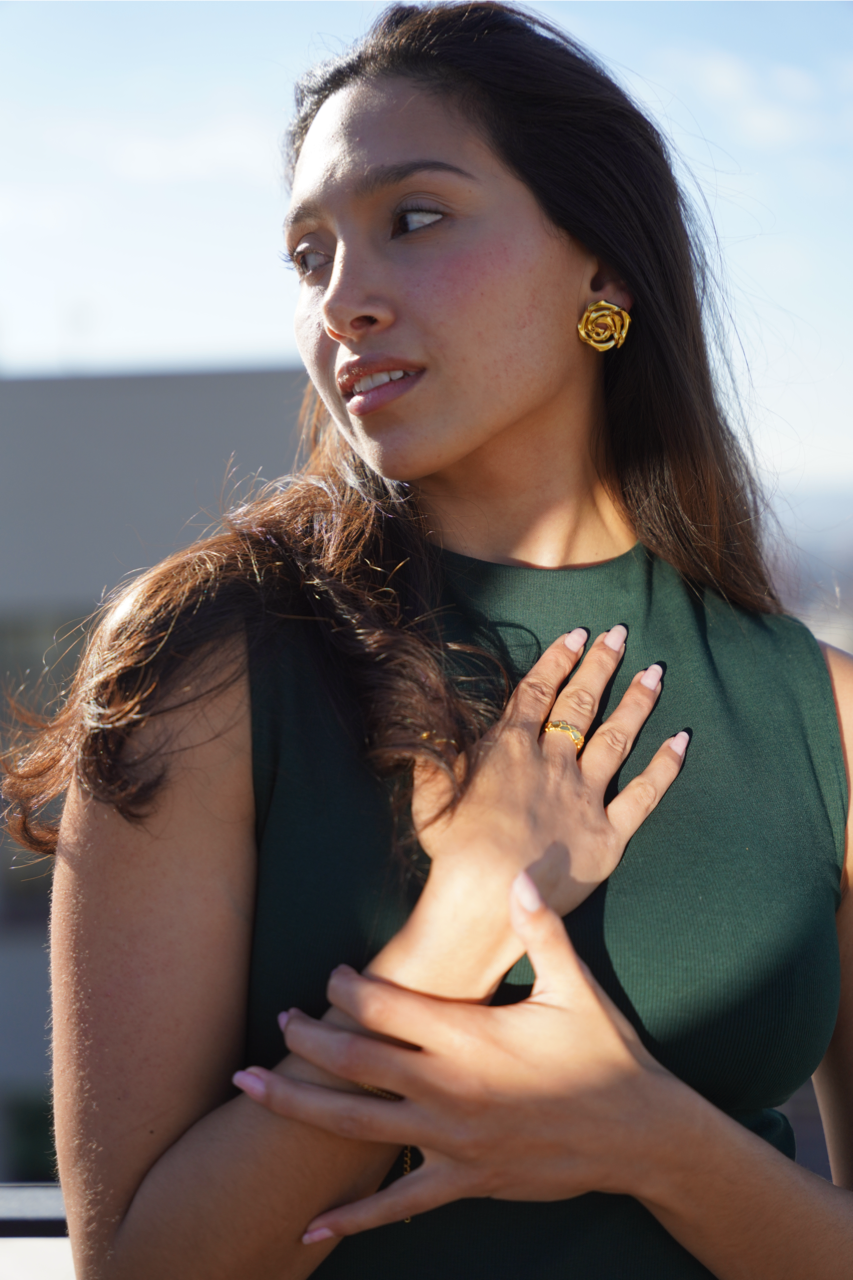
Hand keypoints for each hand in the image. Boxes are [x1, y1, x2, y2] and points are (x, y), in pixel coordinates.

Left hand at [233, 873, 676, 1241]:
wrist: (640, 1135)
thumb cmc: (606, 1053)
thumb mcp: (576, 986)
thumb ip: (542, 929)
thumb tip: (521, 875)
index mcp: (470, 1037)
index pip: (387, 1006)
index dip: (348, 988)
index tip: (330, 976)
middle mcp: (451, 1089)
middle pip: (357, 1062)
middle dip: (310, 1039)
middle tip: (281, 1020)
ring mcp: (452, 1141)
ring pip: (357, 1126)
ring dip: (298, 1106)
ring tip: (250, 1090)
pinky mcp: (463, 1181)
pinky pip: (396, 1204)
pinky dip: (350, 1216)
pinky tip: (306, 1226)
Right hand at [412, 625, 687, 919]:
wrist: (488, 895)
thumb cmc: (451, 850)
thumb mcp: (431, 796)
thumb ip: (434, 759)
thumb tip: (425, 731)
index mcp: (509, 749)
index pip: (538, 692)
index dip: (558, 660)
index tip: (577, 635)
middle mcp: (552, 763)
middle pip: (580, 704)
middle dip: (601, 666)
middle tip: (619, 634)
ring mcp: (584, 796)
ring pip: (616, 738)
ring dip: (636, 703)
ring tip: (655, 673)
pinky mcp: (608, 834)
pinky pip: (644, 794)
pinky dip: (665, 766)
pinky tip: (682, 740)